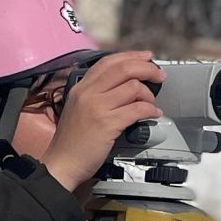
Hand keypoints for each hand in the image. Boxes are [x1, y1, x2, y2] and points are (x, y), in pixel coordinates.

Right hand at [43, 50, 162, 190]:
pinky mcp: (107, 124)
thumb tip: (124, 87)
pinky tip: (153, 114)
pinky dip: (150, 110)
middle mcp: (88, 93)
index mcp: (81, 88)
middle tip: (159, 75)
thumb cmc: (71, 142)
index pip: (108, 62)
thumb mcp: (78, 109)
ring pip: (133, 87)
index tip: (146, 58)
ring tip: (151, 103)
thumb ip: (95, 95)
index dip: (131, 56)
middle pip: (124, 69)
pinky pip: (137, 109)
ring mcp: (97, 107)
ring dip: (149, 94)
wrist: (62, 164)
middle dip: (147, 69)